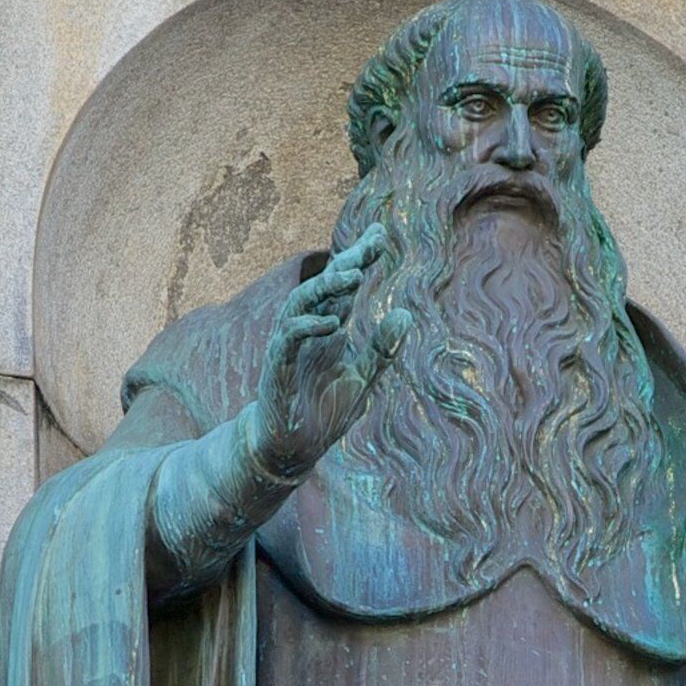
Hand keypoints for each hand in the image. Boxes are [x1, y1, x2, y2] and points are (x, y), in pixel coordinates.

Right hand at [254, 226, 412, 478]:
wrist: (292, 450)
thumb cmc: (323, 415)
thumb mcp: (362, 380)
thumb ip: (381, 349)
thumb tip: (406, 313)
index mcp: (328, 331)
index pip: (344, 287)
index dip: (359, 259)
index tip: (380, 234)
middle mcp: (308, 331)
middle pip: (325, 285)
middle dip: (348, 261)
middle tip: (374, 243)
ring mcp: (290, 347)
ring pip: (302, 302)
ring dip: (327, 287)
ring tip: (355, 275)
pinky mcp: (278, 367)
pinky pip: (288, 338)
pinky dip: (308, 327)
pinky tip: (333, 323)